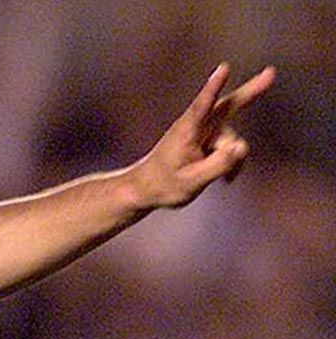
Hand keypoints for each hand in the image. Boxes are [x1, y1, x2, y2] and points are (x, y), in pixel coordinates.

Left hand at [131, 63, 275, 209]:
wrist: (149, 188)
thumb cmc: (164, 184)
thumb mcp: (192, 181)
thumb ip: (218, 165)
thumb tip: (241, 148)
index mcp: (187, 131)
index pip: (202, 105)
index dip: (214, 86)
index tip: (224, 68)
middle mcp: (198, 126)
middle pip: (229, 105)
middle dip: (252, 90)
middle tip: (270, 72)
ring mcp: (206, 131)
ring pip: (233, 141)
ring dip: (231, 160)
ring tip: (216, 177)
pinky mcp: (210, 139)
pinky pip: (231, 148)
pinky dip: (232, 162)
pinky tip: (225, 178)